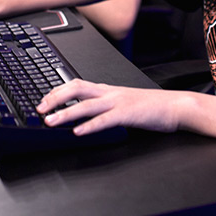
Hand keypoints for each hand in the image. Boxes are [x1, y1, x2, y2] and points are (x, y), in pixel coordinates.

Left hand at [36, 79, 181, 135]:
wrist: (175, 106)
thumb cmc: (150, 107)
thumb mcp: (123, 102)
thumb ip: (105, 105)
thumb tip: (85, 113)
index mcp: (108, 89)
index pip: (77, 83)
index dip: (57, 90)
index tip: (43, 99)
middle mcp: (110, 92)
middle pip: (76, 88)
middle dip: (55, 98)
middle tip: (40, 109)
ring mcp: (119, 102)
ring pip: (86, 104)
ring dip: (65, 113)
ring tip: (50, 121)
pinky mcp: (128, 114)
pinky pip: (105, 120)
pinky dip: (90, 126)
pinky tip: (78, 132)